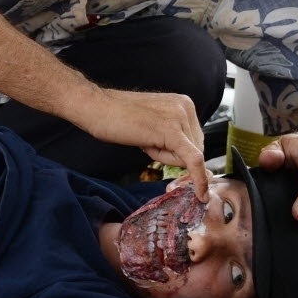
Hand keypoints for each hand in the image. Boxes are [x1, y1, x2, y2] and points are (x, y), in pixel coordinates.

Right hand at [82, 88, 209, 200]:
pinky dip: (199, 179)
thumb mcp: (153, 123)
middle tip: (146, 142)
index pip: (195, 139)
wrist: (96, 107)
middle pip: (196, 148)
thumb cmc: (117, 116)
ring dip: (166, 158)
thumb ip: (171, 135)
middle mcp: (186, 107)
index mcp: (184, 103)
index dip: (179, 153)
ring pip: (189, 156)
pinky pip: (193, 160)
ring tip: (144, 140)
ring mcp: (180, 118)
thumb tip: (185, 159)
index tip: (183, 170)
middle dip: (173, 155)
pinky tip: (201, 194)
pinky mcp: (172, 132)